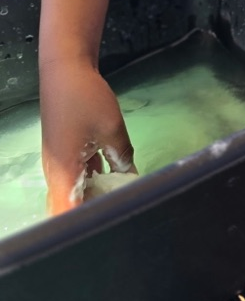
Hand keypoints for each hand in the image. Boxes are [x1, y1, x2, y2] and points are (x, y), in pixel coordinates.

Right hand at [40, 59, 135, 214]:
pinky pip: (79, 174)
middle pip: (70, 206)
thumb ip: (123, 157)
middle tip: (119, 216)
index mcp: (62, 174)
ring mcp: (60, 162)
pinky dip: (94, 179)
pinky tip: (115, 180)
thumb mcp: (112, 130)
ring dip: (95, 196)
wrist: (65, 70)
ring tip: (121, 202)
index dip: (81, 228)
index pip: (65, 215)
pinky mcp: (66, 151)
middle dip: (92, 214)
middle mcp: (56, 173)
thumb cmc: (84, 100)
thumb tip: (133, 178)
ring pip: (76, 190)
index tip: (105, 230)